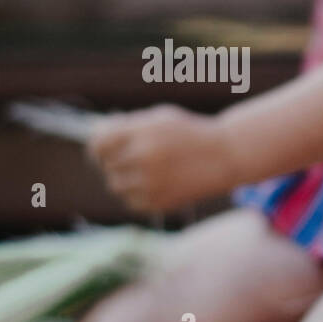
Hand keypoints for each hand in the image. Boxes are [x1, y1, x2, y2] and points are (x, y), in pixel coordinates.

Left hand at [87, 105, 237, 212]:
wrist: (227, 156)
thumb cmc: (191, 134)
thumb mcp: (161, 119)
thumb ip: (127, 125)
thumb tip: (95, 133)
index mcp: (141, 133)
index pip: (98, 143)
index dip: (98, 146)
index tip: (103, 149)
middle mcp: (143, 157)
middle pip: (106, 165)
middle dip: (114, 162)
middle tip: (131, 160)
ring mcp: (152, 182)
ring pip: (116, 185)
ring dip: (125, 179)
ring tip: (145, 172)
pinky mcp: (160, 202)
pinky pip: (132, 202)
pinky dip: (138, 195)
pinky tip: (155, 185)